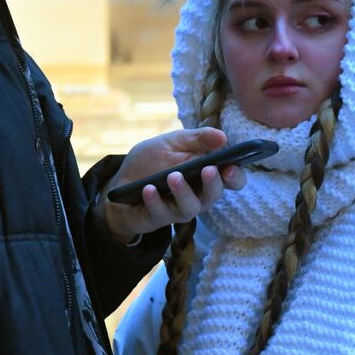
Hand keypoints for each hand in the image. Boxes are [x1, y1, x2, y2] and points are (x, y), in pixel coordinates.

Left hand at [102, 128, 246, 243]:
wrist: (119, 181)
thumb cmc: (151, 161)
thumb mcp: (172, 142)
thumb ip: (197, 138)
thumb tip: (223, 137)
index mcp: (206, 174)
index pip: (231, 179)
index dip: (235, 176)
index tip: (230, 167)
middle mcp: (198, 194)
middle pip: (214, 195)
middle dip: (213, 183)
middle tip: (208, 169)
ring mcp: (179, 208)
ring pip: (190, 207)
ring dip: (183, 192)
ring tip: (174, 177)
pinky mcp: (159, 218)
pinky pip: (161, 212)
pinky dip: (155, 200)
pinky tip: (148, 189)